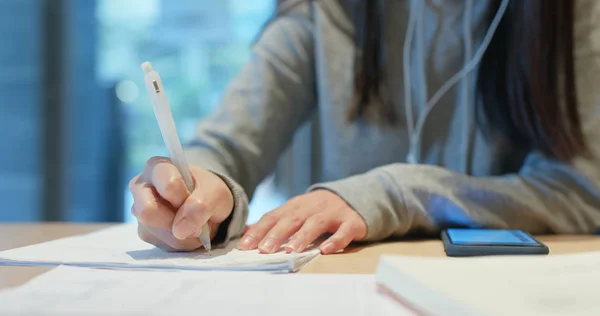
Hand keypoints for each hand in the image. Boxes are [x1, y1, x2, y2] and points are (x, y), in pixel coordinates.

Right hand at [129, 156, 233, 250]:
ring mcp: (139, 210)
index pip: (168, 186)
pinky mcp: (144, 231)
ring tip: (194, 225)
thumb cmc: (209, 191)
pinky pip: (161, 244)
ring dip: (183, 235)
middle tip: (194, 218)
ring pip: (156, 232)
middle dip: (176, 221)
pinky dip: (181, 243)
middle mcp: (141, 187)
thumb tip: (179, 230)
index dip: (186, 198)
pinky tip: (187, 231)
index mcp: (157, 168)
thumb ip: (201, 206)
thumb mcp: (216, 193)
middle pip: (148, 211)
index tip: (196, 197)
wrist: (208, 205)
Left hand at [238, 190, 366, 253]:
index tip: (245, 245)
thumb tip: (244, 233)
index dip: (259, 230)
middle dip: (277, 234)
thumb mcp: (295, 212)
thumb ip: (273, 222)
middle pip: (292, 219)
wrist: (355, 197)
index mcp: (295, 206)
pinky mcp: (351, 222)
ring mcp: (333, 213)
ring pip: (316, 223)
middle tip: (264, 249)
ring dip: (303, 236)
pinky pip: (344, 231)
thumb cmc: (318, 210)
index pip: (274, 216)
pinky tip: (326, 250)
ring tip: (291, 250)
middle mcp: (312, 207)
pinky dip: (336, 240)